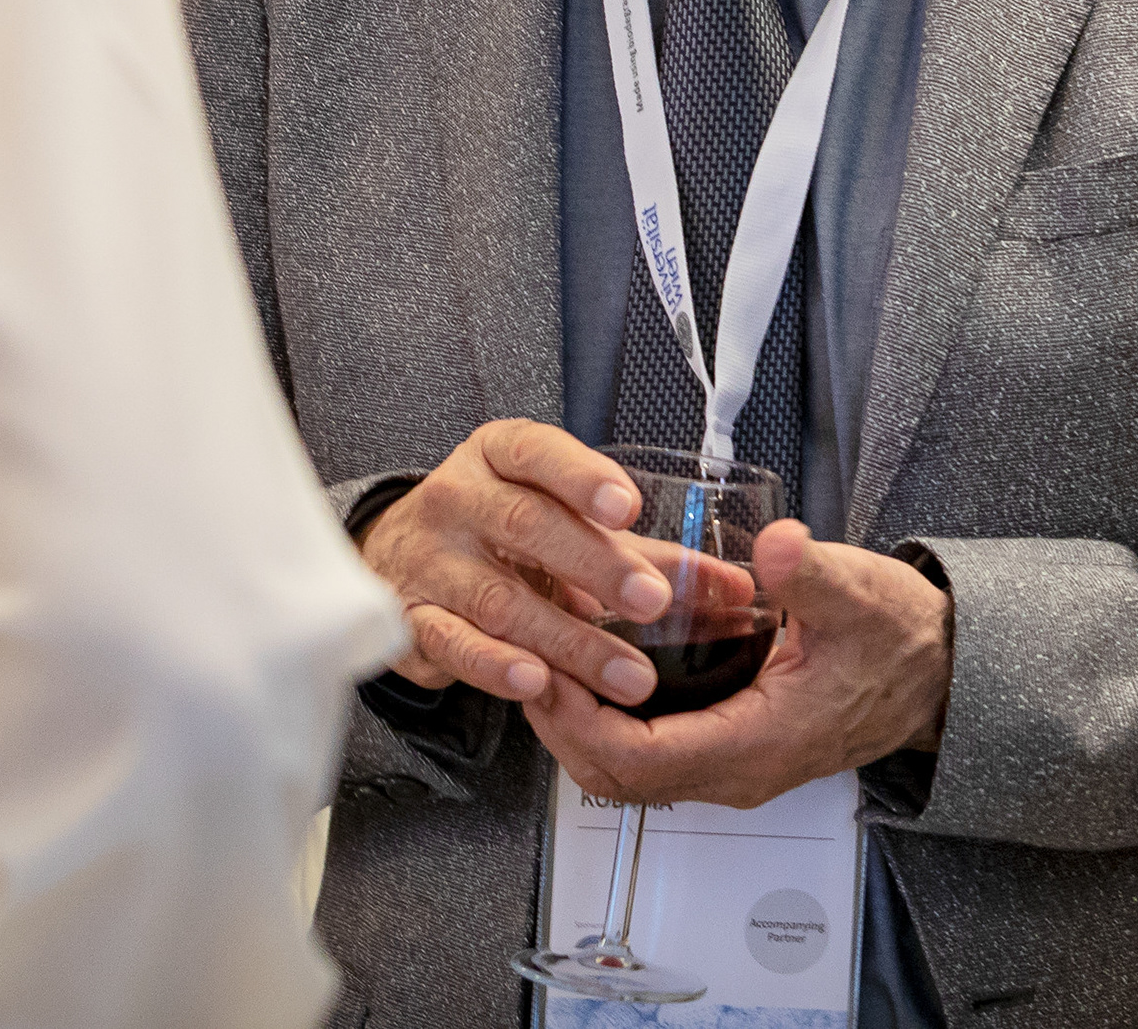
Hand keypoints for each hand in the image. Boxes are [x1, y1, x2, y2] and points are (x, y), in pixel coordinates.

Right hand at [357, 420, 674, 704]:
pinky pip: (452, 643)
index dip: (583, 478)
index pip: (538, 454)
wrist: (398, 557)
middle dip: (593, 565)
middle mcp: (459, 499)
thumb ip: (651, 556)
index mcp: (500, 457)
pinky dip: (494, 666)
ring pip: (498, 597)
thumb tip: (738, 590)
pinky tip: (538, 682)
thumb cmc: (503, 533)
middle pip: (524, 526)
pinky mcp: (411, 618)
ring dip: (568, 639)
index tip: (629, 508)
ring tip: (627, 674)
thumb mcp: (569, 524)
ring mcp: (430, 559)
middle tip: (651, 601)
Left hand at [521, 520, 949, 810]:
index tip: (543, 668)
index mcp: (758, 744)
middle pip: (615, 777)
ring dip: (577, 722)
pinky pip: (648, 754)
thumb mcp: (859, 594)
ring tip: (545, 654)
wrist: (935, 674)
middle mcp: (737, 770)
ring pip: (625, 773)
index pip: (639, 758)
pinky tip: (595, 662)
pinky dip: (607, 718)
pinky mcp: (729, 749)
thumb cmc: (898, 642)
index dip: (578, 718)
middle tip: (524, 657)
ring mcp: (732, 766)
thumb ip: (811, 574)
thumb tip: (778, 549)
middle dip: (559, 722)